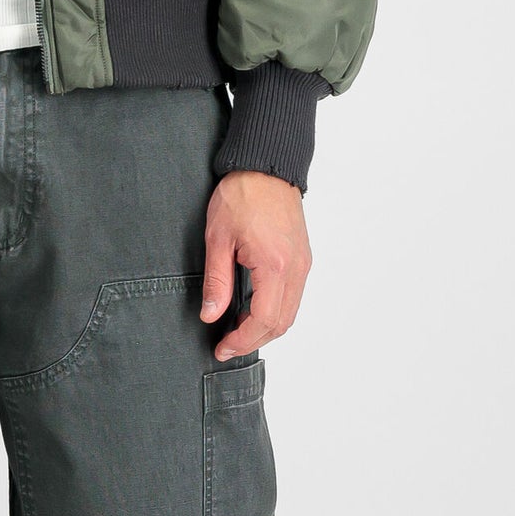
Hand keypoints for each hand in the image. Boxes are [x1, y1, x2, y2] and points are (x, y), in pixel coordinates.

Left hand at [201, 171, 310, 360]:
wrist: (266, 167)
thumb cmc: (242, 195)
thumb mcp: (217, 238)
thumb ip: (216, 281)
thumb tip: (211, 315)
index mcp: (275, 266)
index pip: (263, 320)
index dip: (242, 340)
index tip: (222, 348)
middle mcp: (295, 269)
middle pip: (281, 323)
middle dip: (253, 340)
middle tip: (226, 346)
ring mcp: (303, 264)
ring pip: (290, 313)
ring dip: (265, 329)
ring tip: (237, 332)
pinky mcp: (302, 258)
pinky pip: (293, 297)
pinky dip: (275, 312)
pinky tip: (252, 311)